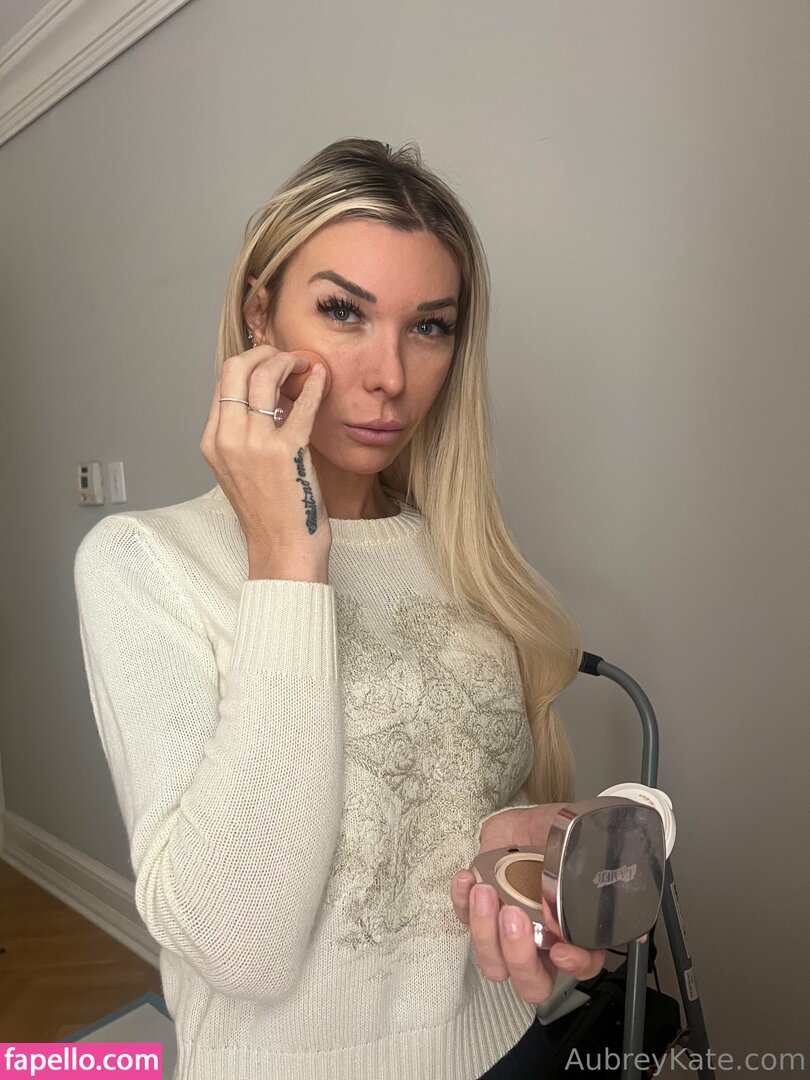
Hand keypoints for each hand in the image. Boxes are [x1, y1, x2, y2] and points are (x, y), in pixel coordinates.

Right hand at [200, 344, 332, 568]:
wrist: (283, 549)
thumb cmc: (269, 513)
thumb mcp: (239, 470)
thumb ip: (242, 435)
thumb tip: (264, 397)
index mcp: (212, 442)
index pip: (223, 383)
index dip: (249, 364)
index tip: (270, 363)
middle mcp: (228, 439)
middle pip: (236, 368)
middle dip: (263, 352)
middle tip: (286, 357)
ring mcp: (255, 444)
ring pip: (265, 376)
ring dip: (288, 362)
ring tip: (305, 365)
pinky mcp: (287, 451)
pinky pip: (301, 403)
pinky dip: (314, 384)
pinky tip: (322, 378)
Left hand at [450, 805, 647, 1005]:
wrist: (541, 821)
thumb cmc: (570, 845)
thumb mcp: (592, 862)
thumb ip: (613, 892)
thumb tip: (637, 925)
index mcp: (573, 937)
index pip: (578, 969)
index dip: (571, 964)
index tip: (560, 946)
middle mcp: (540, 942)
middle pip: (528, 980)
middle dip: (517, 954)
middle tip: (514, 916)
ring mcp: (507, 929)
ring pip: (491, 959)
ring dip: (483, 930)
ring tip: (485, 891)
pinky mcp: (480, 909)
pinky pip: (463, 919)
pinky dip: (461, 902)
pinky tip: (468, 879)